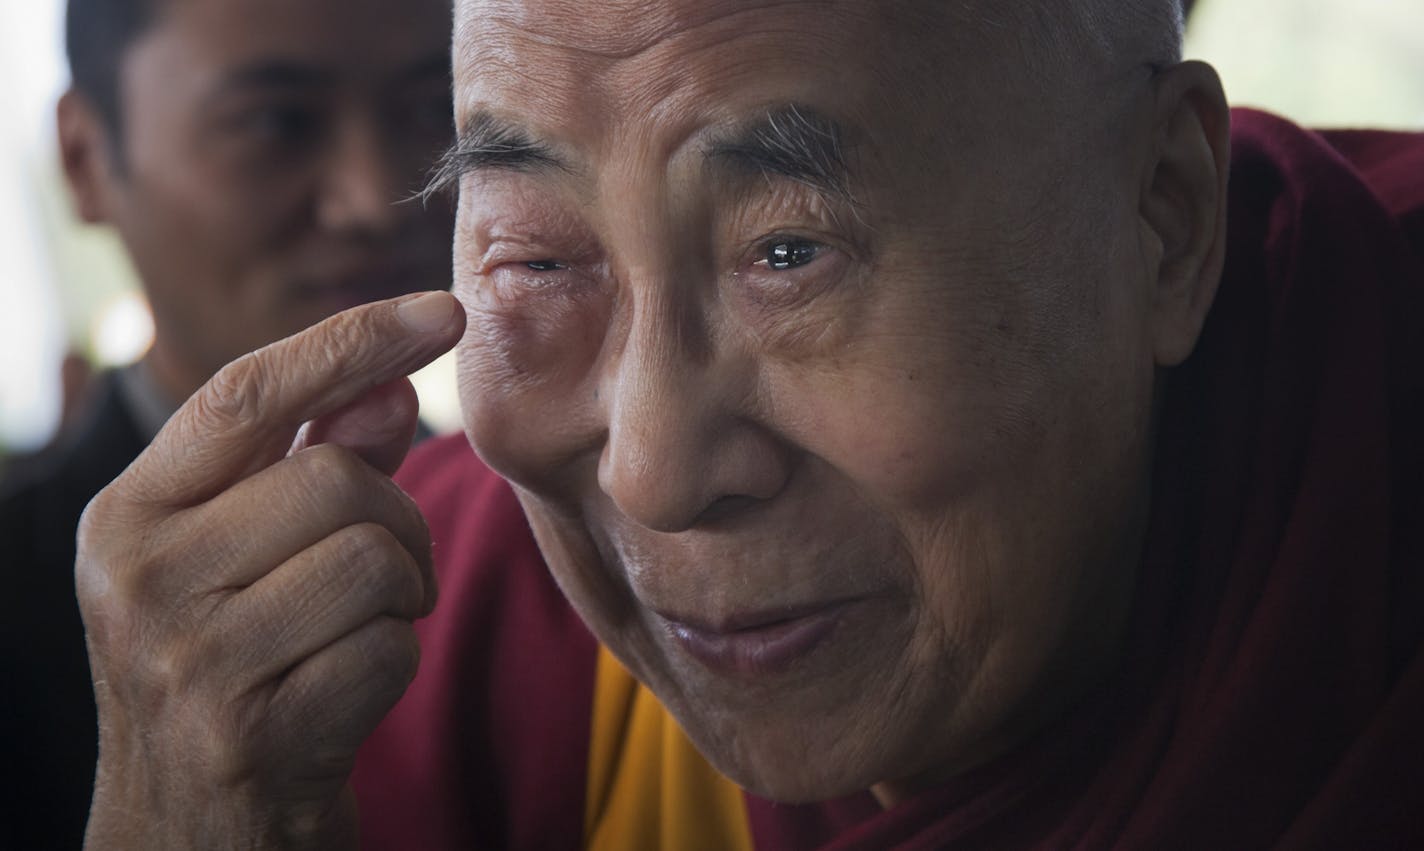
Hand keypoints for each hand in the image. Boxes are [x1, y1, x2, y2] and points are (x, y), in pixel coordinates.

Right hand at [75, 292, 464, 849]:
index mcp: (128, 517)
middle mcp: (140, 580)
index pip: (245, 392)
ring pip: (373, 558)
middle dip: (396, 520)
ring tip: (359, 631)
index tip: (444, 311)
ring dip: (401, 595)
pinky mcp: (250, 733)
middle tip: (385, 572)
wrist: (188, 834)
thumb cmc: (232, 670)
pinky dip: (394, 665)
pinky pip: (387, 649)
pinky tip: (346, 693)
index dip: (352, 341)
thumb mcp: (243, 561)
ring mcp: (188, 660)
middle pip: (336, 479)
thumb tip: (390, 387)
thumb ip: (310, 465)